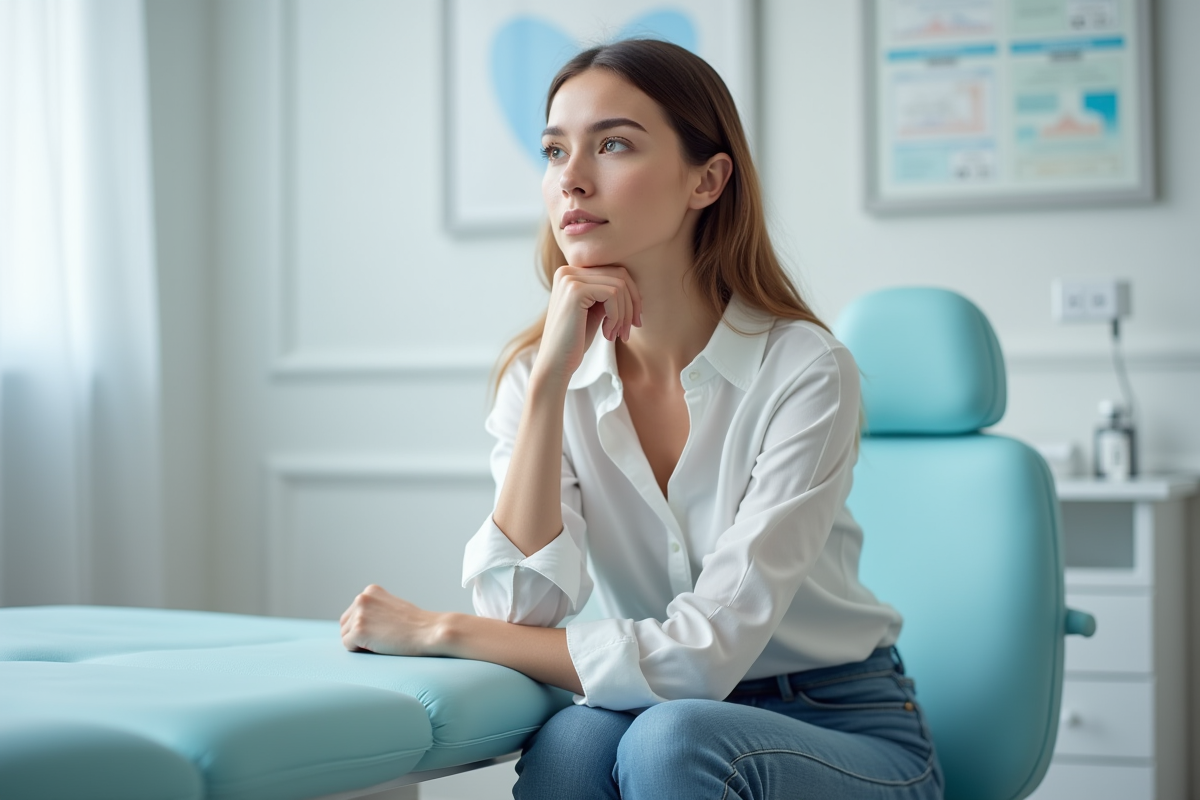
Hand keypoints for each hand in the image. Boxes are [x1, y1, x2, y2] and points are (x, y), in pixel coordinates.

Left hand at [339, 584, 441, 655]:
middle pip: (345, 624)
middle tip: (381, 637)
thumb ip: (374, 609)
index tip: (383, 629)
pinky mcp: (359, 631)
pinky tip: (379, 645)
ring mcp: (359, 614)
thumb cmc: (416, 624)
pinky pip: (348, 646)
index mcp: (370, 591)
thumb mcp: (392, 606)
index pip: (352, 613)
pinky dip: (360, 651)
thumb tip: (360, 622)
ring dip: (359, 643)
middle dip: (357, 634)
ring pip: (345, 636)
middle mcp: (362, 598)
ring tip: (382, 640)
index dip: (366, 626)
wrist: (429, 631)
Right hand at [533, 264, 641, 385]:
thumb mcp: (595, 312)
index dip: (631, 296)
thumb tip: (634, 287)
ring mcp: (570, 279)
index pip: (614, 272)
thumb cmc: (575, 341)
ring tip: (617, 334)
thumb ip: (608, 295)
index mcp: (571, 274)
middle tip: (629, 330)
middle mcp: (568, 271)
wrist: (555, 364)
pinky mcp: (575, 291)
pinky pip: (612, 295)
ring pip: (619, 286)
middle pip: (619, 275)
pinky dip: (616, 317)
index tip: (634, 321)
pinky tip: (607, 334)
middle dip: (632, 304)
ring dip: (624, 314)